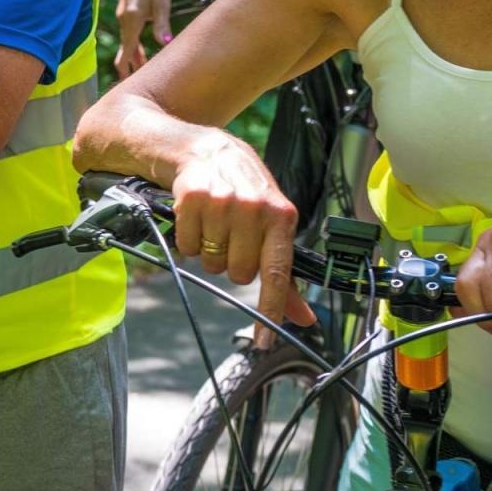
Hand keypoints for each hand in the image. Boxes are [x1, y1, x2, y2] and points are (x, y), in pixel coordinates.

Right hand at [114, 0, 171, 77]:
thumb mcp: (162, 4)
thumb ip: (162, 24)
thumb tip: (165, 42)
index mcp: (132, 17)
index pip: (127, 46)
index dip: (126, 64)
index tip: (126, 79)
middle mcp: (124, 19)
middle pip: (125, 48)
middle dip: (129, 65)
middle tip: (135, 83)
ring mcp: (124, 18)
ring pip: (127, 42)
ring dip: (133, 57)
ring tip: (139, 73)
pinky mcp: (127, 17)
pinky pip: (128, 36)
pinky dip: (133, 47)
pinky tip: (139, 56)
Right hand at [171, 133, 315, 332]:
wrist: (204, 148)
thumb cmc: (244, 189)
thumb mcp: (272, 222)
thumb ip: (285, 273)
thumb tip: (304, 319)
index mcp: (281, 216)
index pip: (276, 273)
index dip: (270, 310)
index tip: (264, 342)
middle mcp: (255, 208)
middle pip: (238, 274)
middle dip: (232, 263)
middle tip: (231, 236)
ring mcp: (222, 202)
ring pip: (211, 262)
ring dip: (209, 250)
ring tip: (213, 222)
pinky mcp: (192, 198)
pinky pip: (187, 246)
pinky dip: (188, 238)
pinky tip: (195, 216)